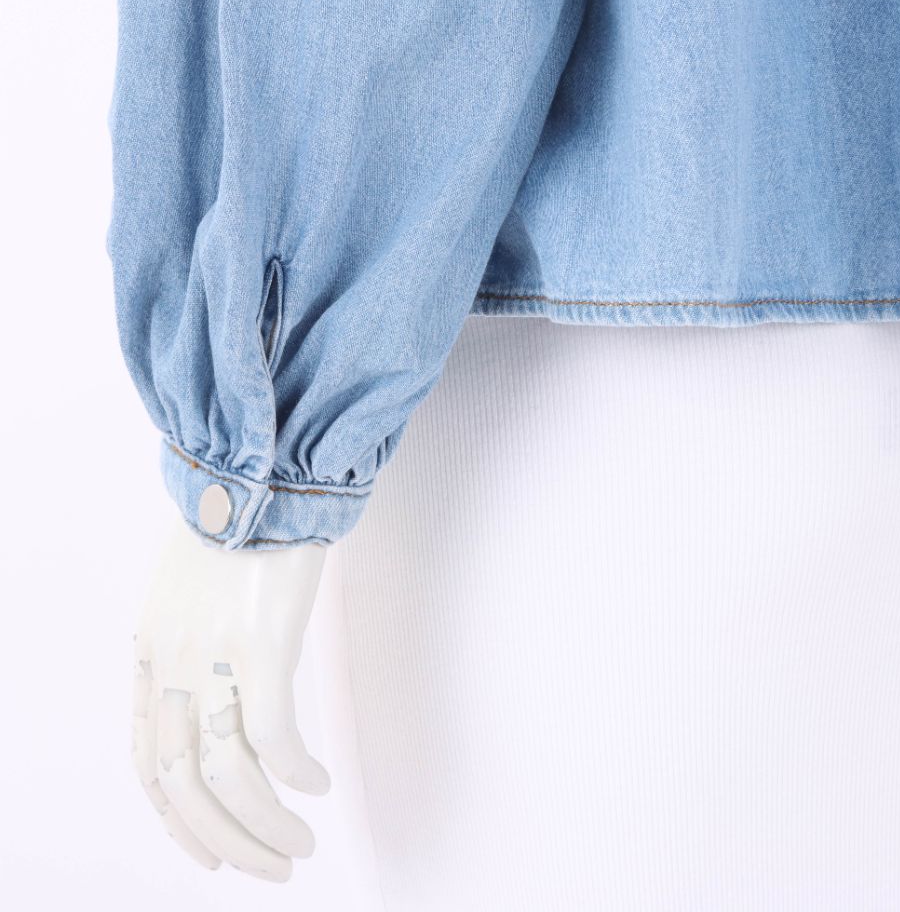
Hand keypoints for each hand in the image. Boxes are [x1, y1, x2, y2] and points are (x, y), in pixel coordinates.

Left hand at [131, 520, 329, 881]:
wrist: (267, 464)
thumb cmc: (243, 515)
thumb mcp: (193, 581)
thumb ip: (197, 634)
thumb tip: (230, 682)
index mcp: (151, 647)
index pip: (146, 757)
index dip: (173, 817)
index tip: (207, 848)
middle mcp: (172, 660)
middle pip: (181, 782)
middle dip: (223, 841)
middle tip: (270, 869)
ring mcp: (213, 655)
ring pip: (226, 775)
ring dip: (263, 825)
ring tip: (300, 847)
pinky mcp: (262, 644)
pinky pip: (275, 735)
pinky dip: (296, 773)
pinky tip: (320, 785)